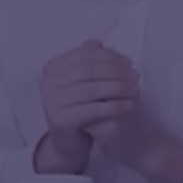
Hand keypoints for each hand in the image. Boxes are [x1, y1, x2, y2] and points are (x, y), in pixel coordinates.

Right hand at [35, 40, 138, 171]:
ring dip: (118, 87)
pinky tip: (129, 106)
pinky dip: (114, 106)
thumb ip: (88, 61)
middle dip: (115, 71)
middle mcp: (47, 82)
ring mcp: (51, 102)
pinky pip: (93, 110)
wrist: (68, 139)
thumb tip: (97, 43)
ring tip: (135, 90)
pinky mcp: (61, 120)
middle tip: (135, 76)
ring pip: (92, 89)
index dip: (109, 56)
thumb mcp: (82, 81)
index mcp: (51, 68)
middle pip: (89, 70)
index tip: (128, 62)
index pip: (84, 55)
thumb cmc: (79, 105)